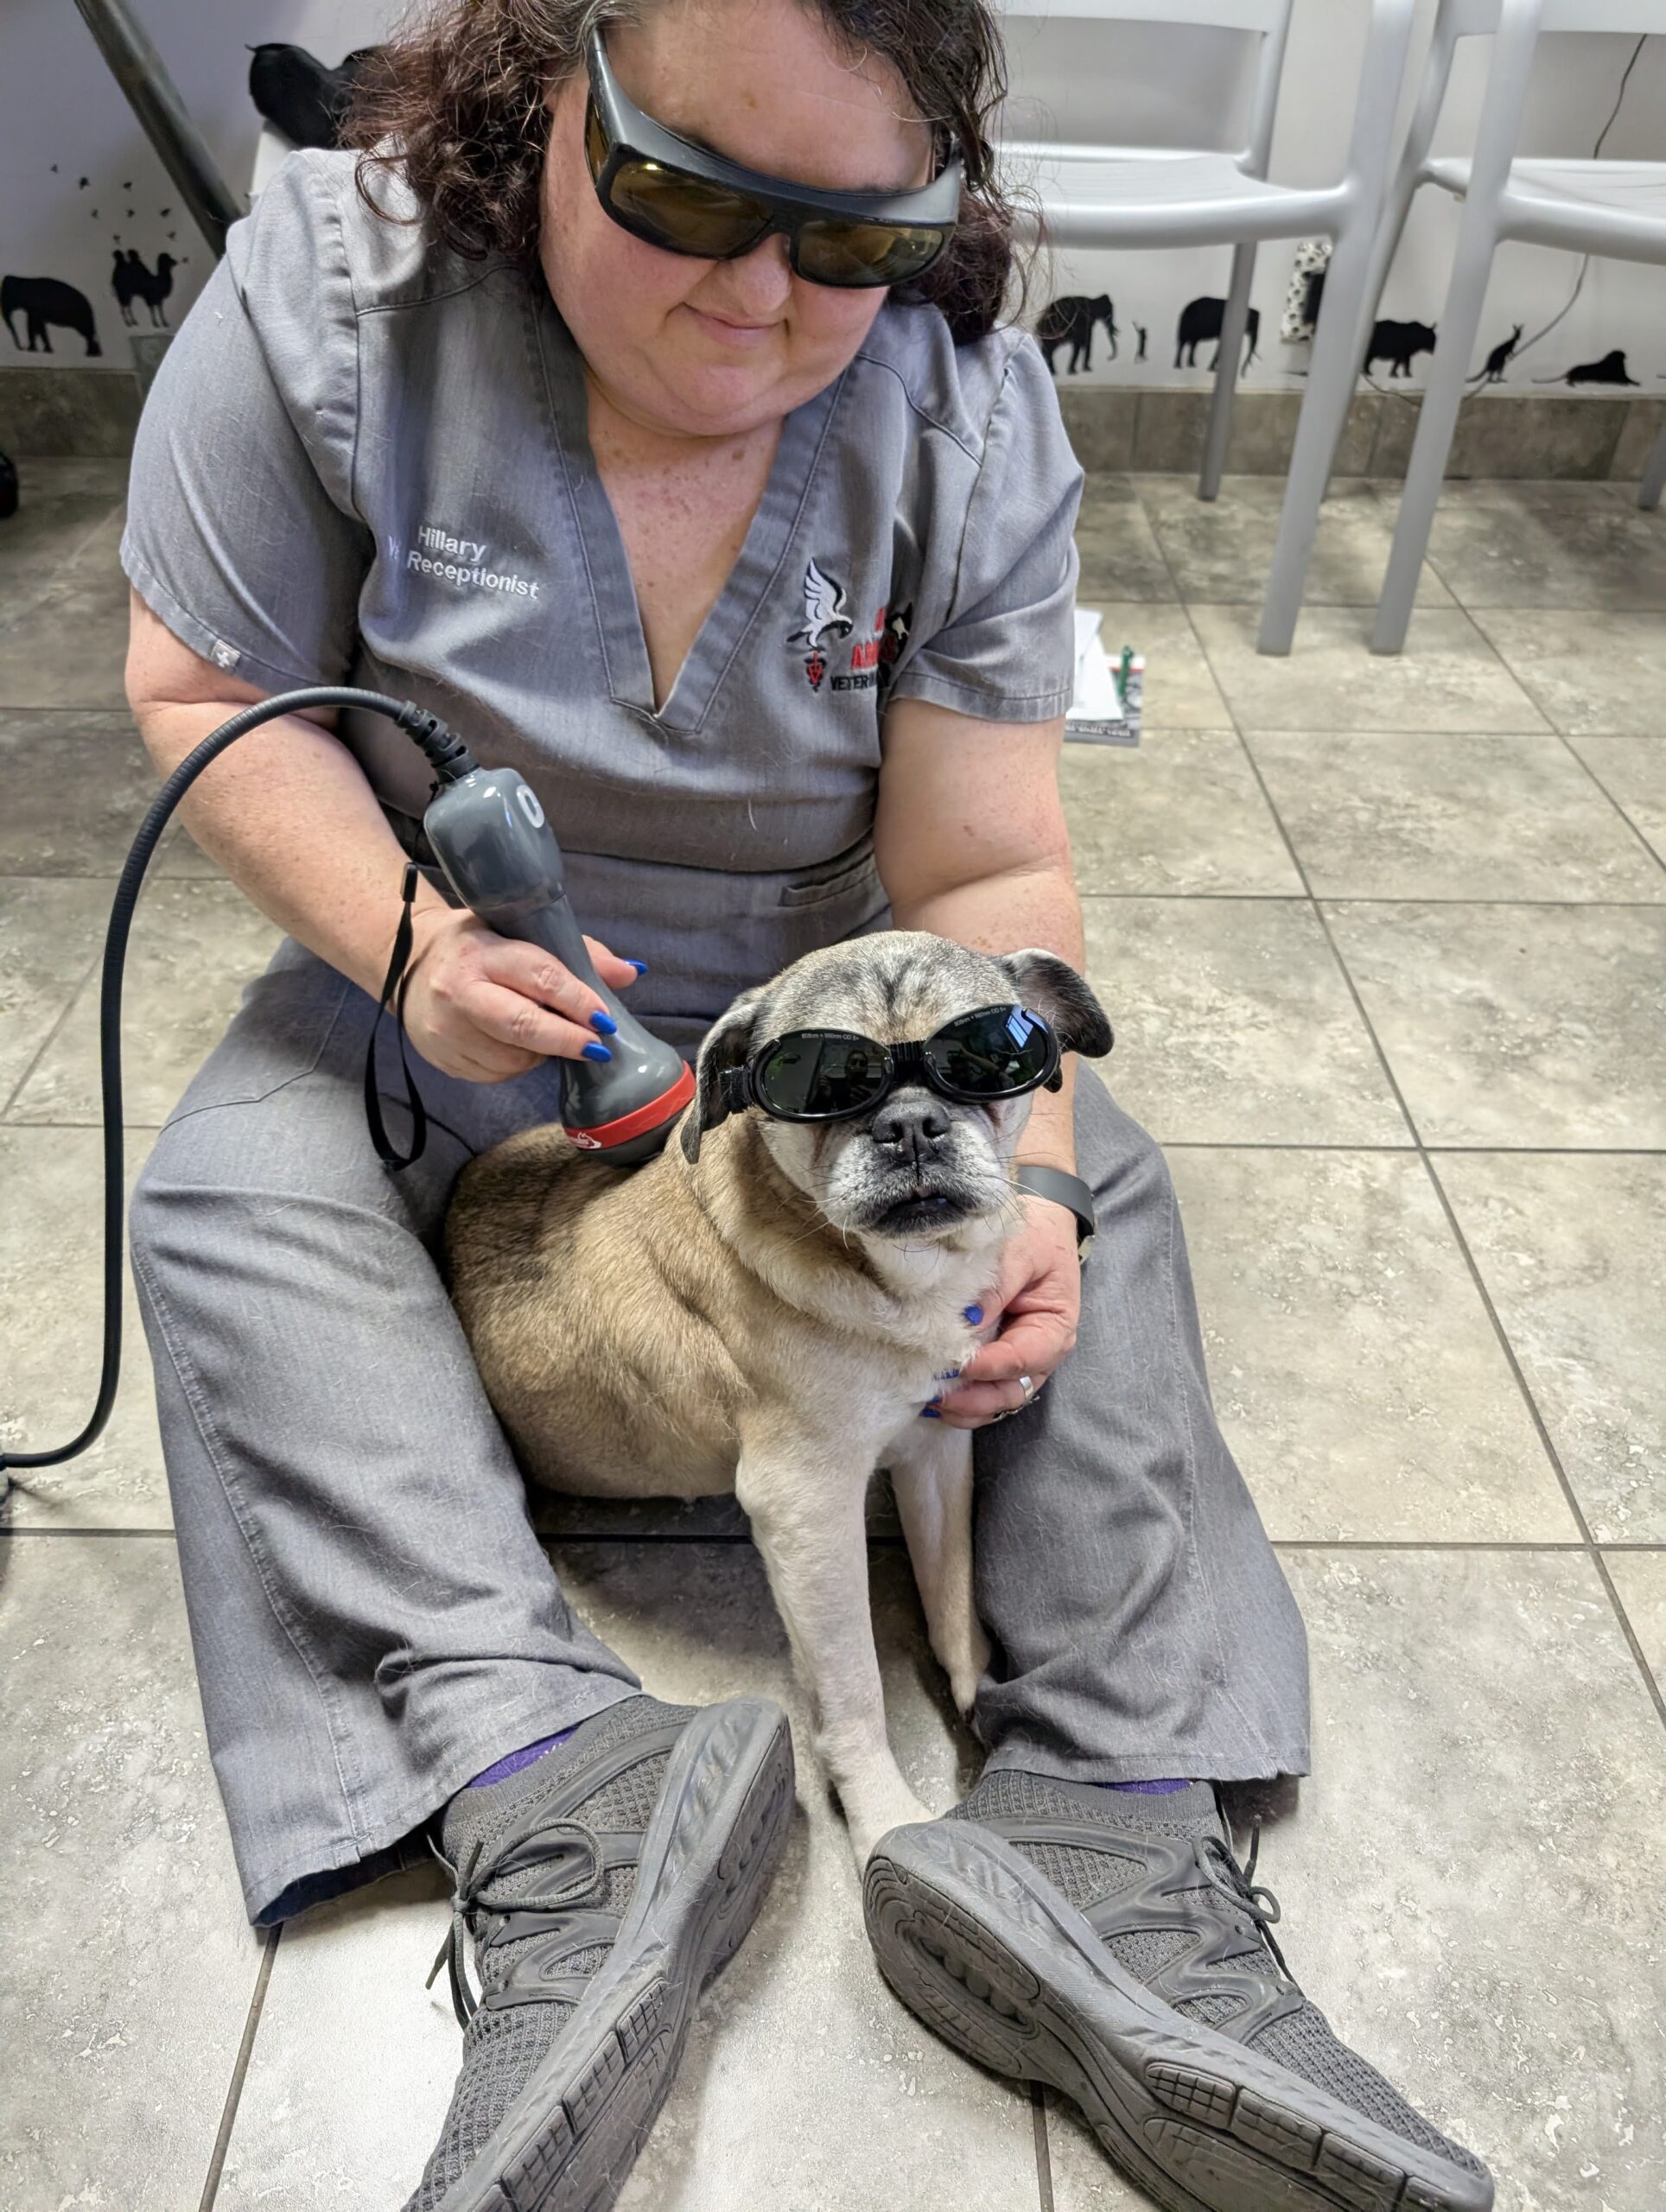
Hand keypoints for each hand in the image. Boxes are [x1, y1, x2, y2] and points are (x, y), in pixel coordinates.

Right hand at [398, 905, 643, 1082]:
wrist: (406, 964)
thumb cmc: (478, 944)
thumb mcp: (519, 932)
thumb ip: (576, 952)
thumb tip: (631, 973)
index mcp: (481, 952)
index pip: (538, 976)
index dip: (577, 1000)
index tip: (605, 1019)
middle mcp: (459, 991)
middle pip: (523, 1025)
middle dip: (567, 1039)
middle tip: (597, 1047)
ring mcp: (447, 1030)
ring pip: (514, 1057)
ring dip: (543, 1051)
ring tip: (546, 1032)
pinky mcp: (444, 1060)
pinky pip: (497, 1073)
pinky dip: (518, 1063)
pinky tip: (515, 1044)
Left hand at [931, 1194, 1081, 1428]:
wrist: (1039, 1230)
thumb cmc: (1036, 1237)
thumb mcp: (1024, 1249)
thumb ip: (1000, 1283)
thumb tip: (968, 1319)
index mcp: (1054, 1328)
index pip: (1020, 1359)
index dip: (986, 1366)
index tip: (953, 1362)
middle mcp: (1039, 1354)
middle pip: (1009, 1392)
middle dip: (972, 1398)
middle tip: (933, 1393)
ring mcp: (1018, 1363)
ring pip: (994, 1401)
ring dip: (963, 1406)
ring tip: (927, 1400)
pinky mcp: (997, 1362)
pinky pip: (981, 1393)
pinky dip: (959, 1402)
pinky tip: (931, 1397)